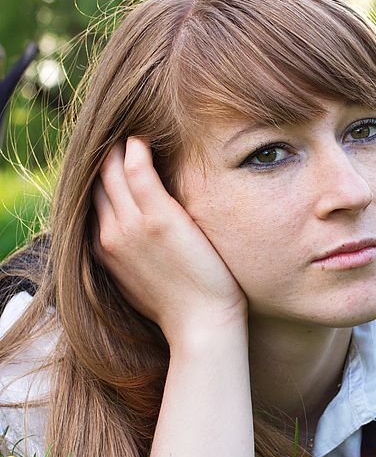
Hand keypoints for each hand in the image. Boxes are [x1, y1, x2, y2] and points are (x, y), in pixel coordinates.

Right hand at [91, 137, 247, 342]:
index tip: (110, 158)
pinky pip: (138, 173)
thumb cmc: (182, 306)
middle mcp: (110, 234)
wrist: (201, 326)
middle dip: (104, 157)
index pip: (93, 201)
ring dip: (117, 148)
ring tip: (131, 130)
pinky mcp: (159, 219)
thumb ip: (133, 255)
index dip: (100, 177)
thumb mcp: (143, 280)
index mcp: (105, 250)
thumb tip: (139, 242)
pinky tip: (142, 139)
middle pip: (97, 182)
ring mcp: (132, 226)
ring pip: (112, 173)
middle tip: (118, 134)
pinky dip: (136, 151)